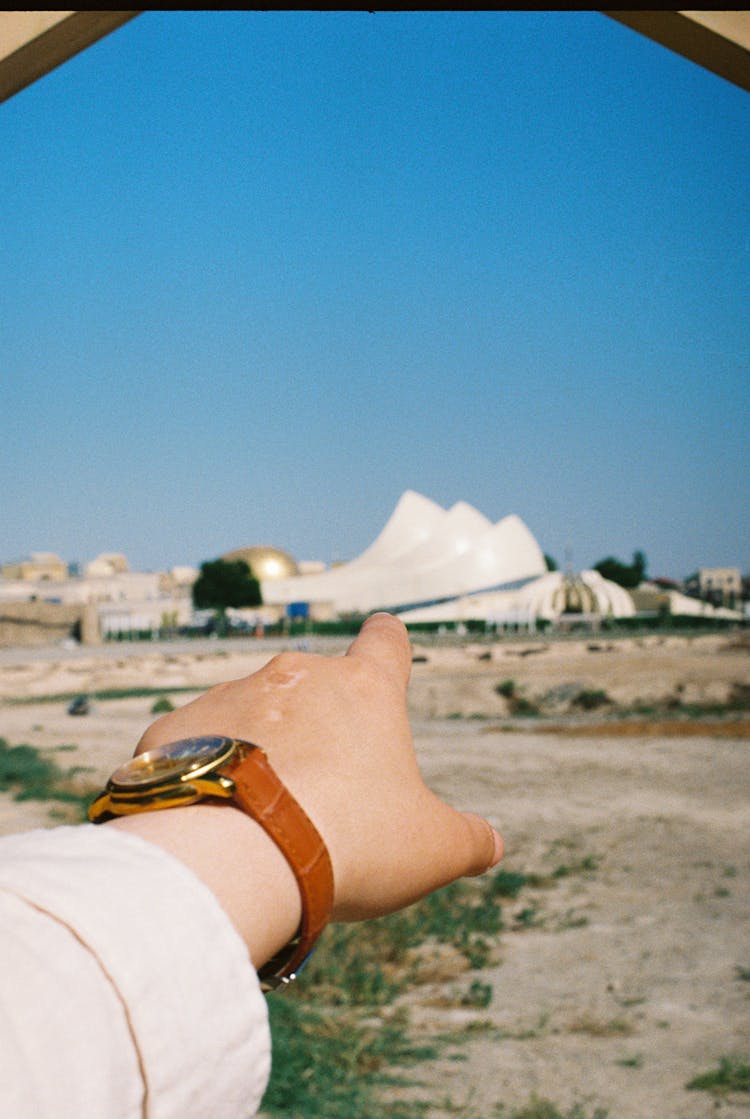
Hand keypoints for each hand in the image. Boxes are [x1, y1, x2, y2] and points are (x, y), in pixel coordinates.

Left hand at [137, 613, 502, 922]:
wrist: (236, 856)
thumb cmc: (350, 841)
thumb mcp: (431, 848)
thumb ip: (467, 840)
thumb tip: (491, 844)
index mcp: (364, 689)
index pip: (386, 640)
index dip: (389, 645)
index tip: (386, 644)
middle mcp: (295, 676)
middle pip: (314, 688)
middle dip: (318, 730)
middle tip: (322, 797)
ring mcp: (230, 697)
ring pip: (251, 716)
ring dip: (259, 752)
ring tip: (263, 820)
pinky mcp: (175, 728)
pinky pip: (195, 745)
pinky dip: (205, 773)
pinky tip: (213, 820)